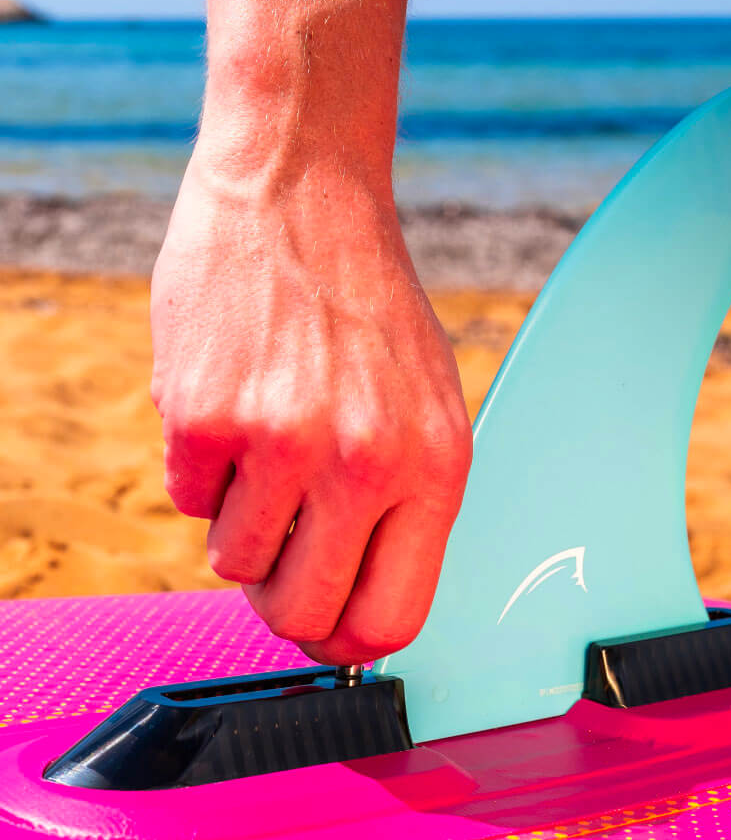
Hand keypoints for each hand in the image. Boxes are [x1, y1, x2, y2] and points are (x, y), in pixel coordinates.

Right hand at [150, 151, 471, 664]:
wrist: (302, 194)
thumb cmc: (366, 307)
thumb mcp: (427, 406)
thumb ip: (405, 508)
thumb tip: (360, 612)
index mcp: (435, 468)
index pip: (391, 619)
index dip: (347, 644)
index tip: (325, 633)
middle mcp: (365, 463)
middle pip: (303, 615)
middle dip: (282, 602)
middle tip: (277, 556)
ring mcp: (283, 441)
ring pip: (234, 563)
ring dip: (240, 520)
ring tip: (264, 446)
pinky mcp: (205, 416)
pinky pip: (187, 501)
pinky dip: (201, 469)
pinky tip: (231, 403)